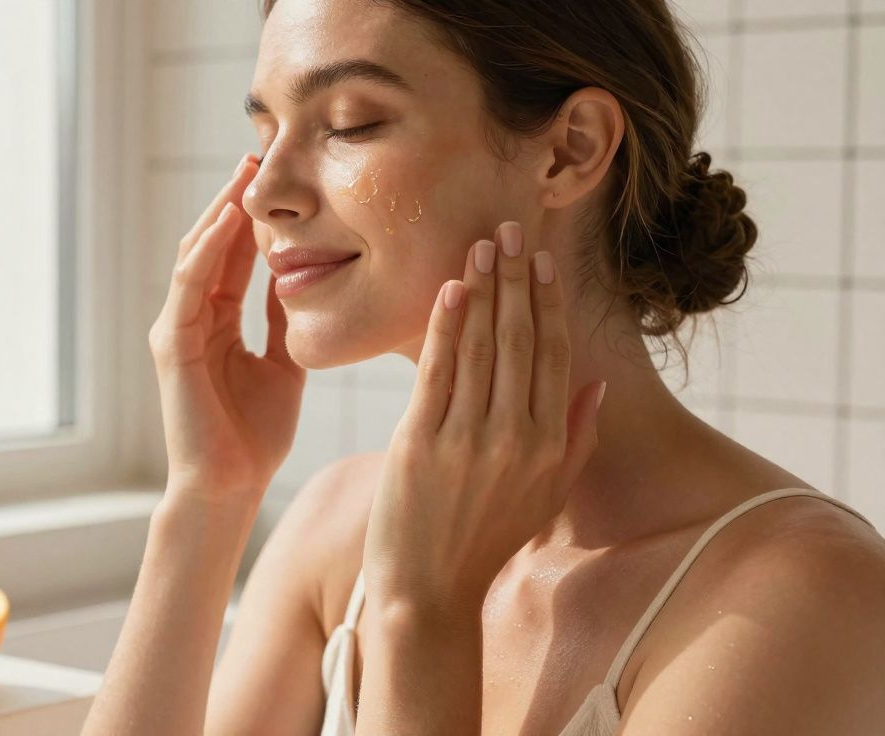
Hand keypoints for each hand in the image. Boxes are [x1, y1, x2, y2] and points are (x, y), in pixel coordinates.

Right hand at [148, 153, 305, 512]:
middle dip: (232, 199)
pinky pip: (191, 283)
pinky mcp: (172, 343)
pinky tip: (230, 218)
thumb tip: (304, 284)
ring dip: (219, 211)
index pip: (233, 256)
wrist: (229, 486)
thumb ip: (284, 325)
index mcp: (216, 323)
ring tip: (243, 172)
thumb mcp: (283, 366)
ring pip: (196, 254)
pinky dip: (209, 249)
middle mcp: (191, 318)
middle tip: (257, 154)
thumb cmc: (254, 437)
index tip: (278, 179)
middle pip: (210, 244)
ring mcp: (177, 328)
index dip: (253, 217)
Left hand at [362, 221, 605, 609]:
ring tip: (483, 245)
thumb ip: (576, 439)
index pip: (553, 356)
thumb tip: (596, 384)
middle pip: (520, 340)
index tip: (543, 260)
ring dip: (484, 290)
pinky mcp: (421, 442)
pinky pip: (439, 372)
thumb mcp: (547, 496)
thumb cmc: (486, 541)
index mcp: (549, 446)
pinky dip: (447, 327)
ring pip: (482, 347)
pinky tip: (453, 289)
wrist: (427, 591)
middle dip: (516, 280)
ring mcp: (468, 439)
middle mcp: (515, 437)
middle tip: (510, 230)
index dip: (549, 303)